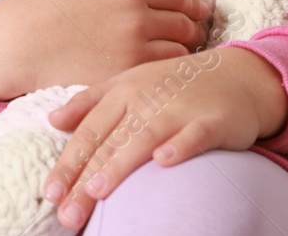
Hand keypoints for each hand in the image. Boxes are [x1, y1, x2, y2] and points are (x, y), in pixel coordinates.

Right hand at [0, 0, 211, 100]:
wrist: (15, 45)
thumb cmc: (40, 4)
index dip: (193, 3)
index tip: (198, 9)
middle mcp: (137, 21)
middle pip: (186, 27)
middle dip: (191, 29)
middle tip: (190, 33)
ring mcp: (132, 54)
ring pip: (179, 56)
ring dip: (181, 54)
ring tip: (175, 54)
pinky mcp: (124, 80)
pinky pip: (160, 78)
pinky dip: (164, 74)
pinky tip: (157, 73)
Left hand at [40, 46, 287, 228]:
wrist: (236, 75)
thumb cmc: (173, 86)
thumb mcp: (128, 84)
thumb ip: (90, 103)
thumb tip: (52, 120)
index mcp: (121, 93)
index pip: (89, 132)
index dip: (68, 162)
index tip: (50, 192)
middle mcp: (145, 100)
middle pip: (109, 142)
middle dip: (84, 178)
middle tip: (67, 212)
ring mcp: (178, 109)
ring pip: (143, 139)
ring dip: (119, 165)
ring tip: (96, 191)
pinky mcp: (212, 121)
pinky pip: (194, 135)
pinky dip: (179, 147)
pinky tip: (163, 162)